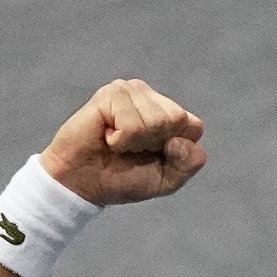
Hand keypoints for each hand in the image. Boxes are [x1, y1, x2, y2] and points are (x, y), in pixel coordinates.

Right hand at [38, 79, 207, 204]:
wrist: (82, 184)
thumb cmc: (122, 178)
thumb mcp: (166, 180)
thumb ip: (189, 164)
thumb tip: (180, 141)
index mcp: (168, 114)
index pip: (194, 127)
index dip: (176, 151)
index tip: (151, 156)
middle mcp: (150, 97)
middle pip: (177, 120)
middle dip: (155, 144)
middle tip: (130, 149)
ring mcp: (130, 91)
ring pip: (156, 121)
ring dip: (135, 142)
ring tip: (117, 142)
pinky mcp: (111, 93)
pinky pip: (133, 124)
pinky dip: (121, 140)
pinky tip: (106, 136)